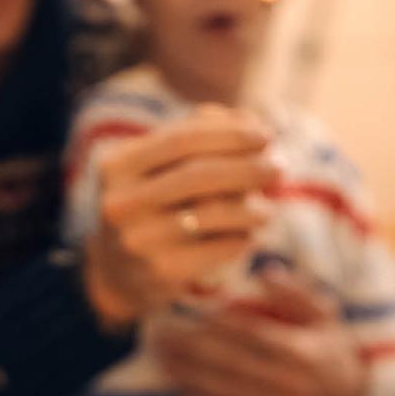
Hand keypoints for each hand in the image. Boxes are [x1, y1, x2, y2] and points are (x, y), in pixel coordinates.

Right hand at [82, 106, 275, 328]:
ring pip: (212, 212)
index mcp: (116, 167)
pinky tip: (247, 237)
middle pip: (199, 175)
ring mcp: (138, 240)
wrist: (118, 274)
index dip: (229, 134)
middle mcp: (120, 203)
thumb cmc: (150, 207)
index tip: (266, 135)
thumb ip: (196, 135)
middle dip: (247, 168)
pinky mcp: (161, 272)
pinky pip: (218, 248)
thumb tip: (248, 121)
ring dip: (252, 207)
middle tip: (279, 168)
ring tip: (268, 209)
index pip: (181, 140)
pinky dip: (242, 239)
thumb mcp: (157, 167)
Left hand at [151, 267, 366, 395]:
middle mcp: (289, 382)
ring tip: (162, 360)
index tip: (188, 312)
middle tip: (160, 335)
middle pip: (230, 363)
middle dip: (190, 349)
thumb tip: (264, 272)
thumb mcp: (325, 315)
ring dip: (189, 376)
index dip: (217, 324)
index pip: (250, 335)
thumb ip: (296, 293)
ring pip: (226, 392)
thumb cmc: (331, 349)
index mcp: (301, 350)